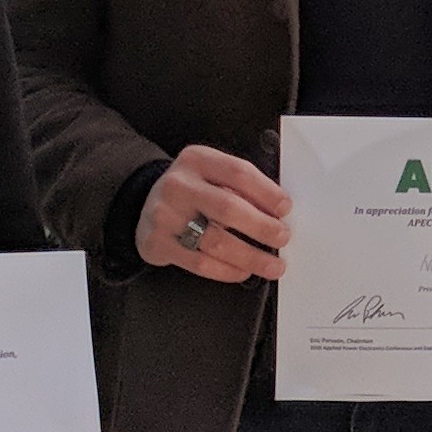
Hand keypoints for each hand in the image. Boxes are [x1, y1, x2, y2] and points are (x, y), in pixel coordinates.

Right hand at [141, 144, 290, 281]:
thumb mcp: (211, 174)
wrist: (145, 203)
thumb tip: (278, 212)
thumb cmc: (192, 191)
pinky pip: (200, 263)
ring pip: (216, 242)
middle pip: (229, 208)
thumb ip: (240, 187)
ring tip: (272, 265)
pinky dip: (228, 271)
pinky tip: (243, 271)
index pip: (239, 173)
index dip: (267, 193)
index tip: (286, 208)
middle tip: (282, 237)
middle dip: (263, 227)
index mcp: (196, 160)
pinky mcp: (158, 243)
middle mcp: (178, 185)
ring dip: (251, 257)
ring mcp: (165, 215)